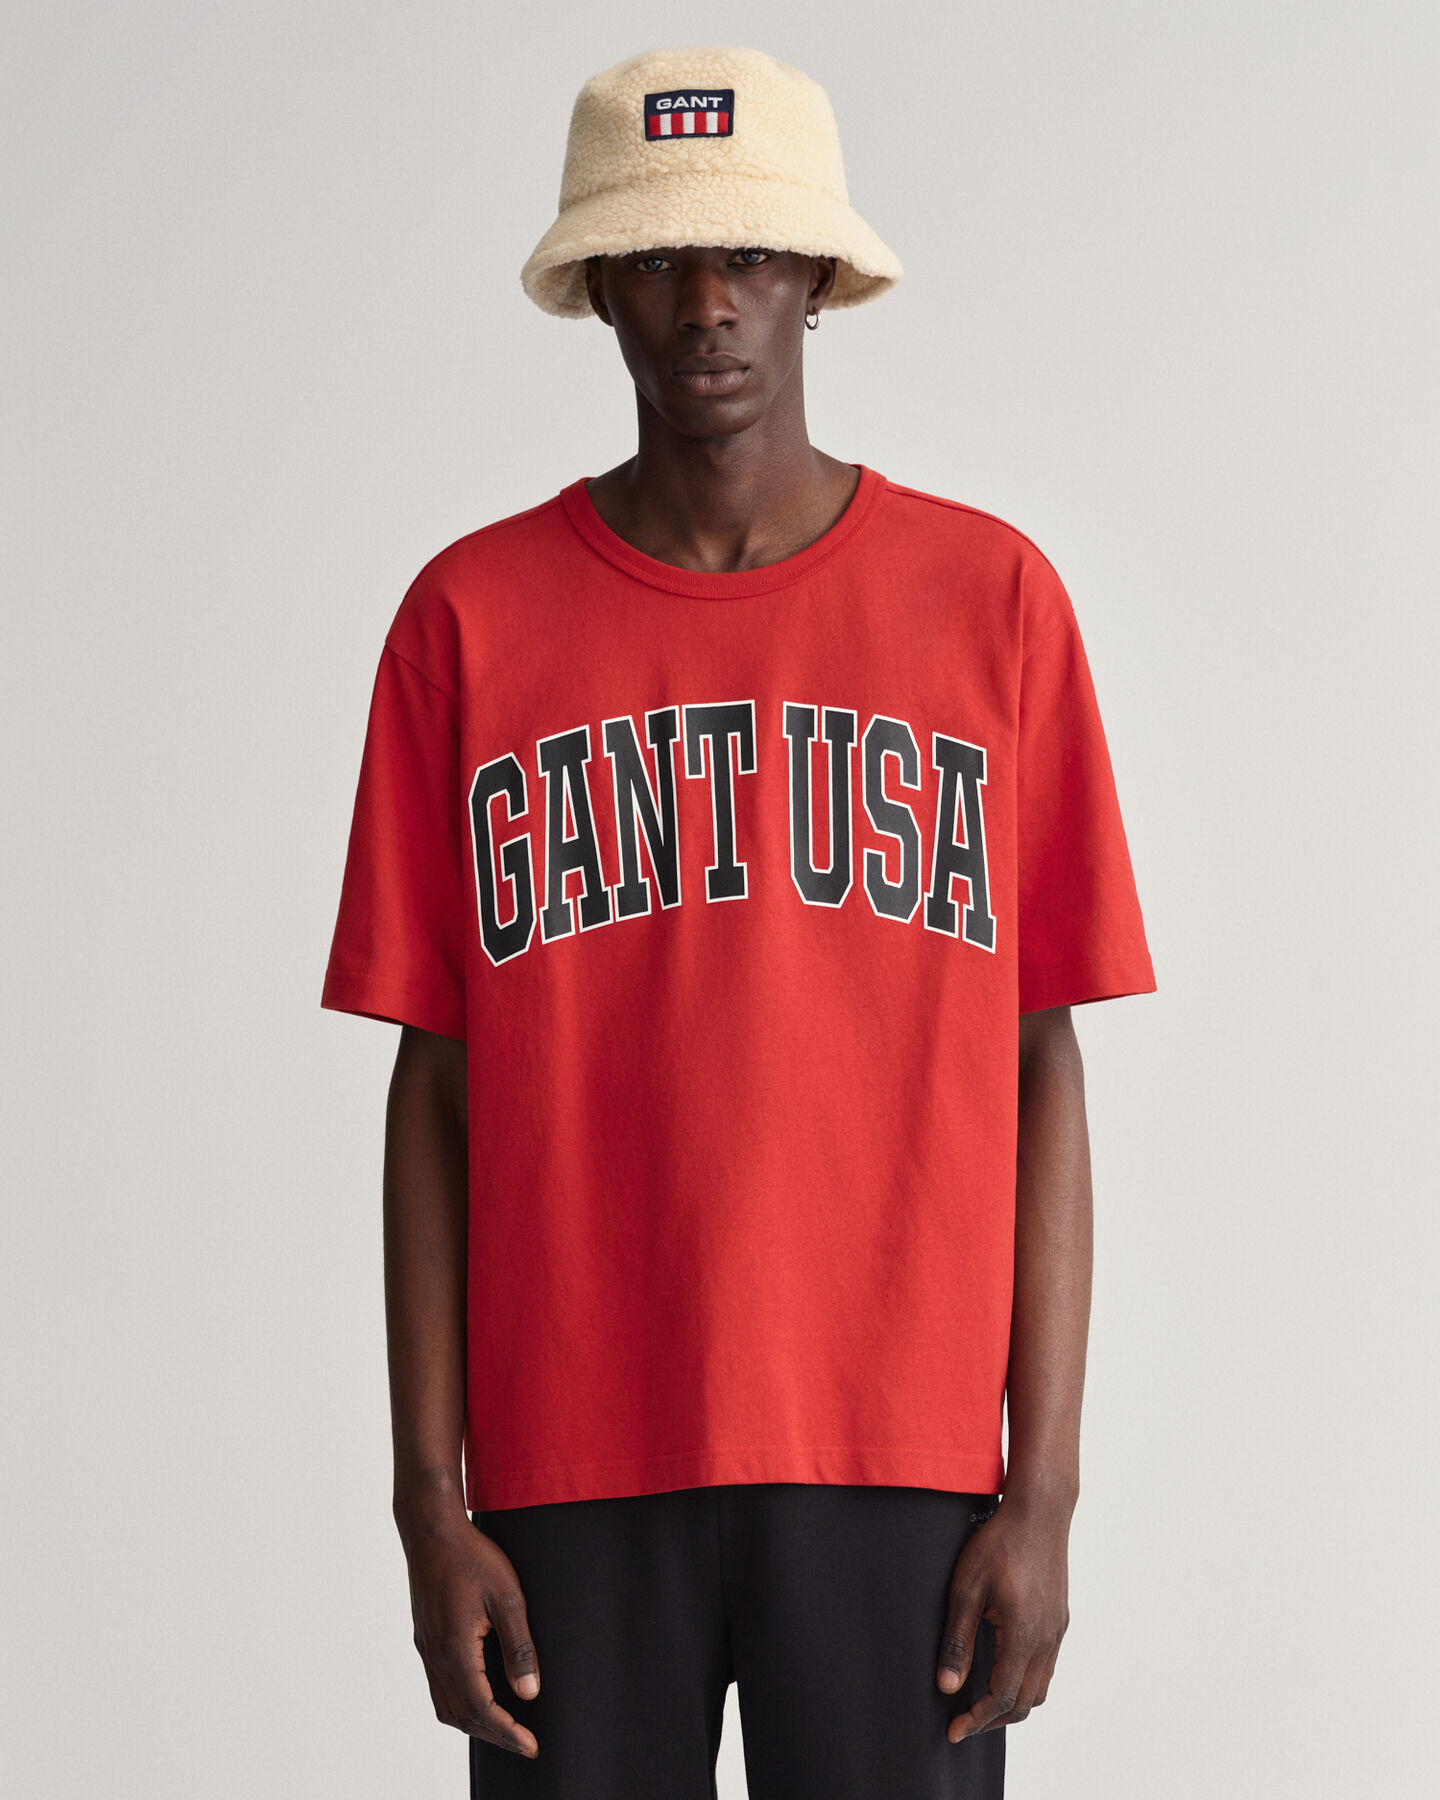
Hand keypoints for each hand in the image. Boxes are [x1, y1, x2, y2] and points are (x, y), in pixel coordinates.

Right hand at [401, 1508, 541, 1757]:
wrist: (431, 1531)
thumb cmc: (472, 1557)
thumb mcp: (508, 1597)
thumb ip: (519, 1646)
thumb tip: (529, 1693)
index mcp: (455, 1649)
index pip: (481, 1709)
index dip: (507, 1732)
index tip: (530, 1746)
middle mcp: (435, 1656)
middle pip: (460, 1716)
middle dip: (493, 1735)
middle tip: (523, 1743)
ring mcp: (426, 1649)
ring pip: (445, 1706)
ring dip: (473, 1723)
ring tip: (504, 1726)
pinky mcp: (424, 1639)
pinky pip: (438, 1687)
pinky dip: (458, 1704)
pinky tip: (478, 1696)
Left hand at [936, 1495, 1070, 1742]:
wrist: (1039, 1512)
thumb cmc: (998, 1544)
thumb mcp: (965, 1590)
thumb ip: (957, 1641)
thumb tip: (947, 1687)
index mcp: (1024, 1637)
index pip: (1002, 1698)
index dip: (977, 1720)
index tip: (954, 1731)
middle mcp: (1047, 1640)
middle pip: (1026, 1702)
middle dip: (994, 1719)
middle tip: (964, 1722)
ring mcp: (1057, 1630)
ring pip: (1041, 1688)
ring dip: (1013, 1702)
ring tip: (982, 1702)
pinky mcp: (1060, 1619)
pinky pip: (1047, 1666)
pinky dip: (1026, 1681)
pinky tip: (1004, 1668)